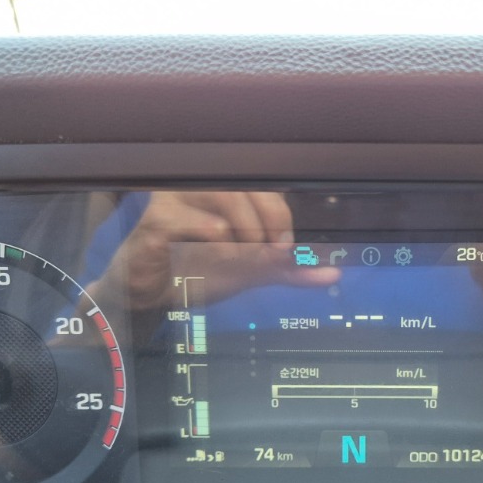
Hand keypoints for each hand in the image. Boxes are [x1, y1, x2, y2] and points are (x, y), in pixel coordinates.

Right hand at [86, 191, 338, 343]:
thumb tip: (331, 275)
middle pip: (246, 185)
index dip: (280, 212)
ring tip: (246, 255)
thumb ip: (288, 271)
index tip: (287, 246)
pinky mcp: (155, 221)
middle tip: (274, 251)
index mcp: (226, 193)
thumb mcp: (251, 272)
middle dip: (268, 219)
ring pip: (222, 196)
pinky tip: (218, 250)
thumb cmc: (196, 272)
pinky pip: (186, 218)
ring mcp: (177, 200)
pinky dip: (208, 234)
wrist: (151, 296)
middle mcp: (202, 188)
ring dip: (244, 227)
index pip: (263, 186)